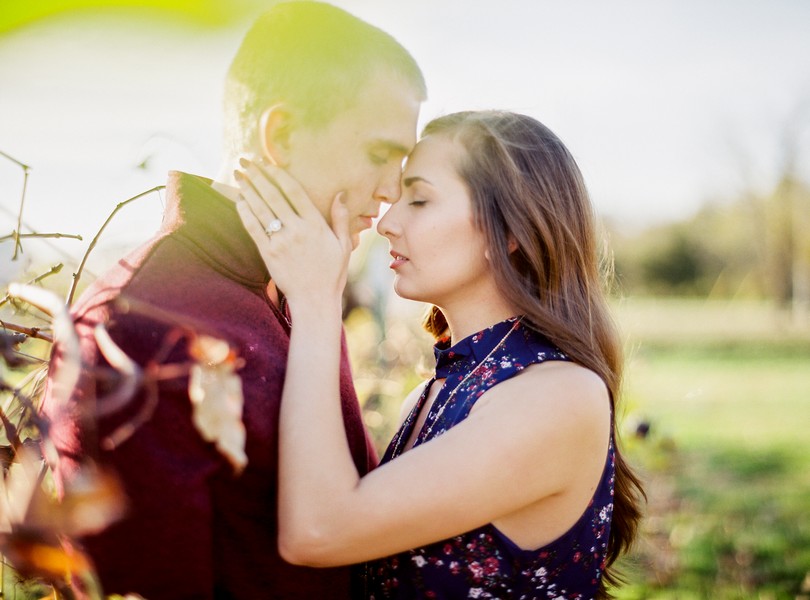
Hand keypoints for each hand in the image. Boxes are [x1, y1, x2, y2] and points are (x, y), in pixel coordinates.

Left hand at [234, 159, 351, 304]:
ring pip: (260, 209)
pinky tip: (239, 200)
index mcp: (316, 225)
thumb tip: (341, 194)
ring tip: (238, 175)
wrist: (315, 301)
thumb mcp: (343, 245)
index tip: (267, 163)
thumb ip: (341, 218)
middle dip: (257, 176)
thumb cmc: (332, 273)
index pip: (294, 192)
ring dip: (247, 190)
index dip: (278, 175)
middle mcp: (297, 230)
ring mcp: (281, 242)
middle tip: (245, 161)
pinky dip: (245, 212)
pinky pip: (253, 228)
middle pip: (273, 196)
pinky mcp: (268, 254)